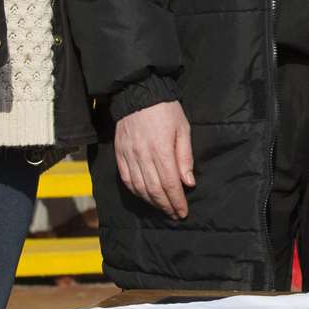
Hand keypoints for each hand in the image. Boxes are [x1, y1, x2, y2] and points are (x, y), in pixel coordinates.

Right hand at [114, 100, 193, 219]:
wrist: (138, 94)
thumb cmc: (166, 110)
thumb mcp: (183, 129)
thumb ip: (185, 157)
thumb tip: (188, 183)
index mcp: (161, 149)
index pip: (170, 183)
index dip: (177, 201)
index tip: (183, 212)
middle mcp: (143, 156)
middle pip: (154, 190)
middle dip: (166, 205)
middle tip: (175, 214)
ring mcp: (129, 156)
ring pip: (139, 188)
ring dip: (151, 202)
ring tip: (163, 208)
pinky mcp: (119, 154)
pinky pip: (126, 179)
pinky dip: (136, 191)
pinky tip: (145, 196)